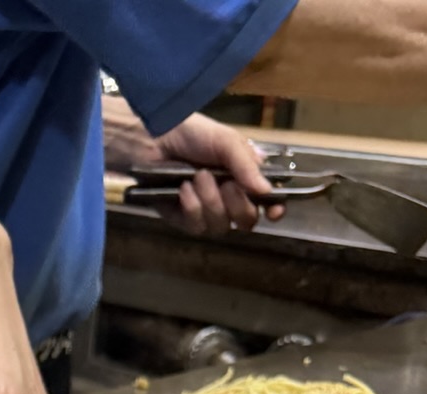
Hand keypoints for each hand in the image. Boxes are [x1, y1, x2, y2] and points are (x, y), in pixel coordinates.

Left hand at [159, 113, 284, 234]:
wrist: (152, 139)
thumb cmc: (192, 134)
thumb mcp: (225, 141)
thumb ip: (246, 165)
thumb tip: (267, 191)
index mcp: (244, 175)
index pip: (267, 201)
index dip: (274, 209)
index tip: (274, 212)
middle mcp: (229, 197)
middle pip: (246, 220)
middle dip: (238, 205)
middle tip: (226, 184)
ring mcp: (206, 211)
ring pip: (221, 226)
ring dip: (211, 201)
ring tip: (197, 177)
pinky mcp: (183, 220)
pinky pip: (197, 227)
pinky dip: (192, 207)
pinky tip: (183, 189)